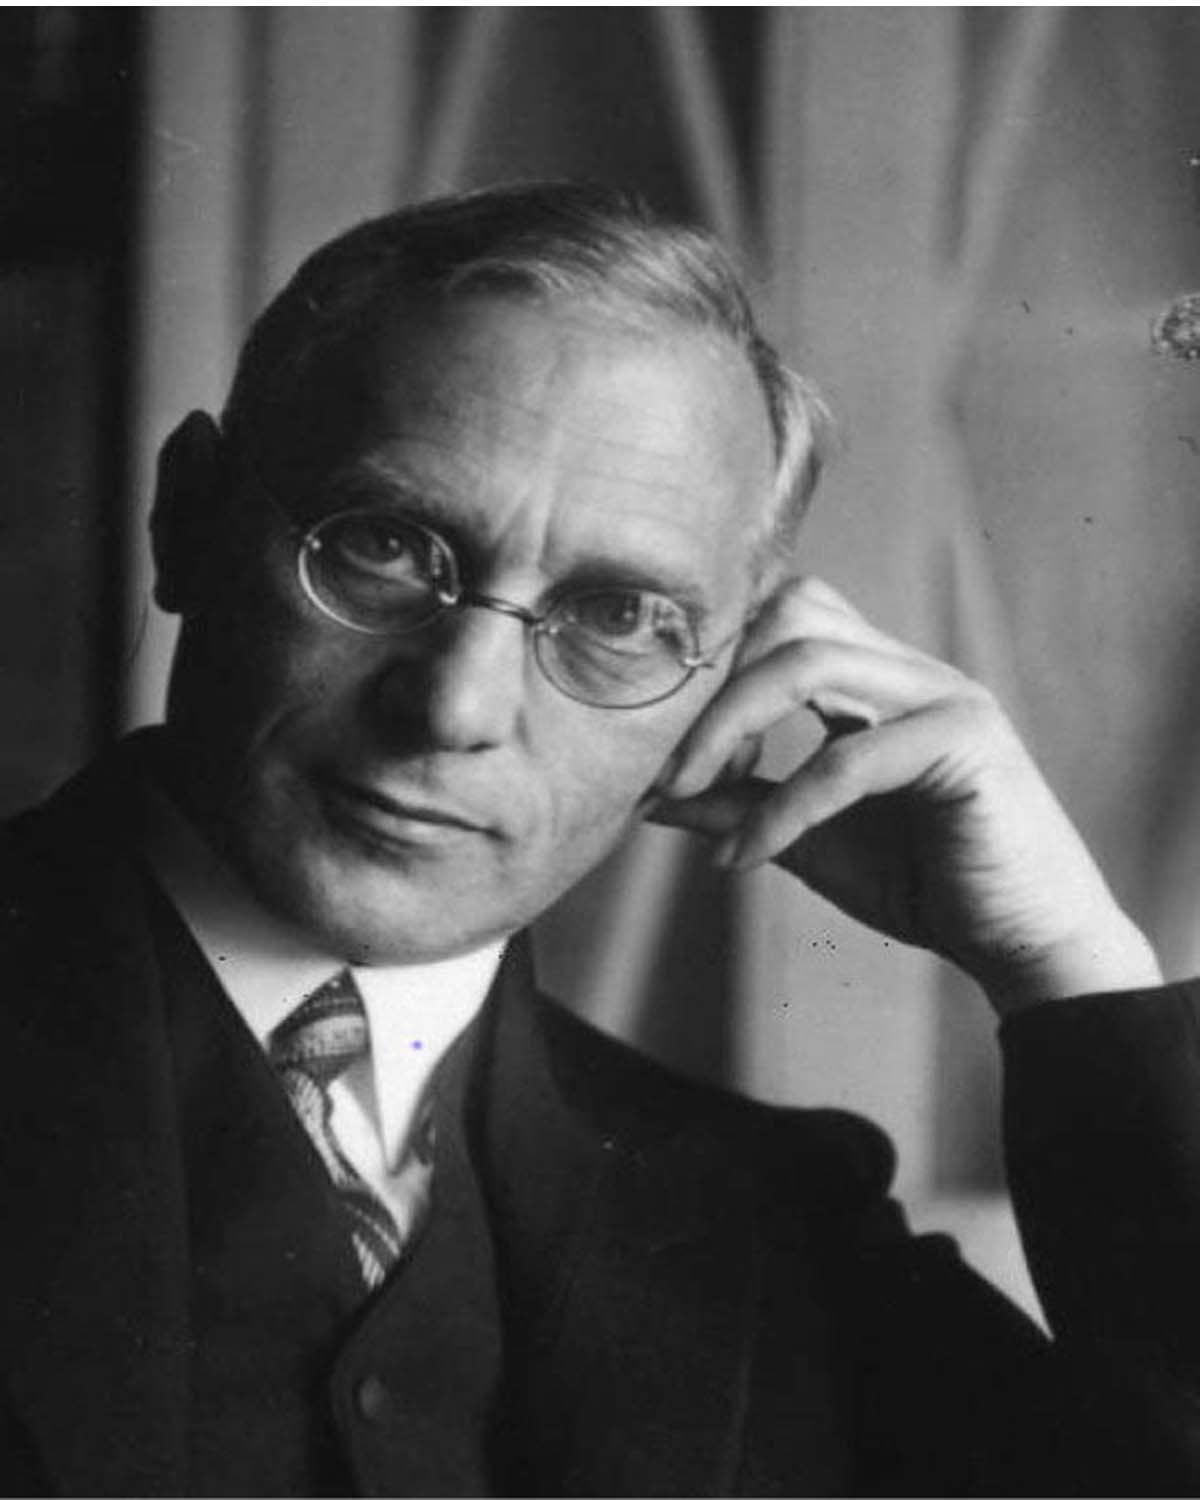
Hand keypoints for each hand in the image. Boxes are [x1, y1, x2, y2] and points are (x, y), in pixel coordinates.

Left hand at [647, 577, 1160, 1013]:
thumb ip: (739, 807)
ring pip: (810, 659)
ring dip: (727, 725)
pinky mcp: (968, 743)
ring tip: (680, 792)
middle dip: (711, 682)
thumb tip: (651, 796)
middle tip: (663, 766)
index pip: (782, 615)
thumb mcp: (809, 841)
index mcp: (879, 676)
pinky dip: (780, 810)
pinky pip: (846, 760)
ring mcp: (944, 696)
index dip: (713, 667)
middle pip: (790, 612)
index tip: (664, 749)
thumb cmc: (925, 886)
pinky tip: (744, 859)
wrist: (1028, 946)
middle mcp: (911, 669)